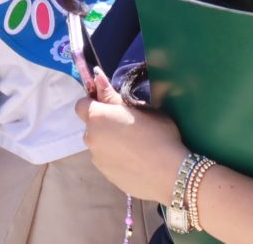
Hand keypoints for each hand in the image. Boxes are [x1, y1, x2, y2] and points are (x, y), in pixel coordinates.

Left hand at [75, 68, 189, 202]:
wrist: (170, 173)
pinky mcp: (105, 175)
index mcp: (97, 117)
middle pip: (91, 126)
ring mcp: (96, 159)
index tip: (113, 107)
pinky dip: (115, 158)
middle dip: (104, 123)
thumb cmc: (158, 134)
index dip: (95, 103)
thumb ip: (113, 95)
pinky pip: (106, 160)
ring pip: (98, 144)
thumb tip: (96, 77)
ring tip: (134, 146)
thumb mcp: (140, 108)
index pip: (82, 104)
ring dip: (109, 142)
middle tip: (128, 126)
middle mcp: (90, 138)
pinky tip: (135, 161)